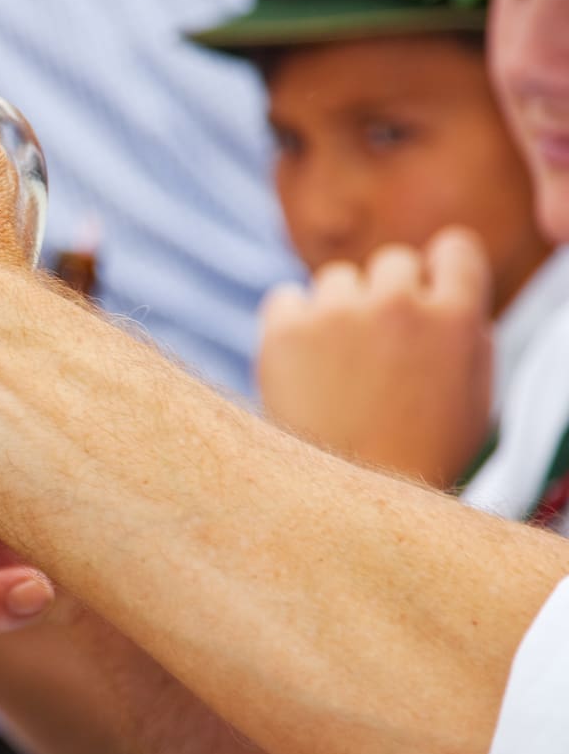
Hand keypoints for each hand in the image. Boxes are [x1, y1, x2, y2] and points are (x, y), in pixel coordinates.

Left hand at [255, 228, 494, 488]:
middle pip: (391, 263)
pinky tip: (299, 367)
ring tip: (337, 370)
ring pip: (336, 280)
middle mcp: (399, 304)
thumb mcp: (469, 393)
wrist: (348, 503)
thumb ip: (461, 330)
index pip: (453, 249)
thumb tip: (437, 283)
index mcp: (457, 317)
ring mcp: (339, 313)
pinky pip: (284, 299)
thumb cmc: (415, 454)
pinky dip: (289, 326)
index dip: (437, 270)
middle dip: (384, 296)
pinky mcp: (285, 329)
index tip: (423, 292)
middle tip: (374, 350)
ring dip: (336, 311)